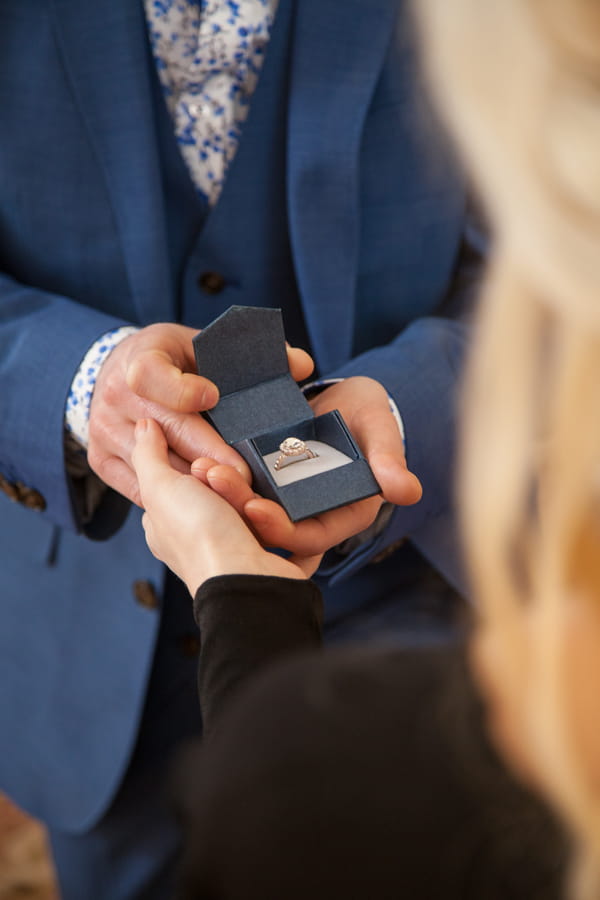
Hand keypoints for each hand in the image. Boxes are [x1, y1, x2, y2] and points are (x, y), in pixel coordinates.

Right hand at [88, 323, 313, 505]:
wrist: (114, 373)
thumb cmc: (173, 360)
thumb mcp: (204, 344)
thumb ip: (255, 356)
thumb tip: (303, 366)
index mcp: (140, 357)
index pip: (152, 375)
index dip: (182, 390)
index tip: (212, 398)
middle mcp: (115, 396)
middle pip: (166, 432)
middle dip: (211, 456)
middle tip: (249, 476)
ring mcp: (105, 432)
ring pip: (158, 468)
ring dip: (199, 486)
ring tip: (239, 499)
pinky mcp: (102, 462)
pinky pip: (144, 490)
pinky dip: (179, 500)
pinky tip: (213, 508)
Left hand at [132, 418, 319, 595]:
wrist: (247, 581)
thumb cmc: (199, 539)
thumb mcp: (161, 488)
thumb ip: (147, 455)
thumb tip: (142, 426)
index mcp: (169, 530)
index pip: (180, 485)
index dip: (195, 470)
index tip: (204, 467)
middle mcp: (201, 543)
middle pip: (221, 494)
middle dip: (229, 484)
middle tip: (226, 482)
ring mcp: (238, 554)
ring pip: (255, 509)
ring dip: (255, 500)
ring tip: (253, 504)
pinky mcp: (272, 561)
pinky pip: (286, 530)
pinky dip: (285, 522)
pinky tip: (280, 515)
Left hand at [192, 376, 421, 557]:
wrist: (347, 396)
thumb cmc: (369, 413)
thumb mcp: (379, 430)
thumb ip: (390, 458)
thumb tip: (408, 492)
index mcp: (343, 514)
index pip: (311, 536)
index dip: (283, 528)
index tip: (255, 510)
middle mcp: (311, 514)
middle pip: (274, 526)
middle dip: (242, 508)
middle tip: (212, 482)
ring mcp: (285, 499)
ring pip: (252, 507)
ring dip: (225, 493)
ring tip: (200, 468)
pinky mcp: (265, 481)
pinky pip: (240, 486)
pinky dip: (221, 477)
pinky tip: (197, 460)